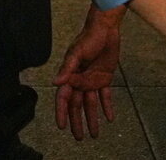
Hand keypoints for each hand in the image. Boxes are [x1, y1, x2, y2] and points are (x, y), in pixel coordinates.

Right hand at [53, 7, 123, 139]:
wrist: (105, 28)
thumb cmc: (88, 38)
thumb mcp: (77, 53)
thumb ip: (68, 68)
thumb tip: (56, 83)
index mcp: (70, 74)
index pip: (65, 97)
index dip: (62, 111)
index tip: (62, 126)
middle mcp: (80, 80)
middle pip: (77, 104)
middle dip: (77, 121)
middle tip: (78, 138)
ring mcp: (92, 80)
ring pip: (91, 103)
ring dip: (92, 118)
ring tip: (94, 134)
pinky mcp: (104, 77)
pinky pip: (105, 96)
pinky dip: (107, 106)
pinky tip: (109, 118)